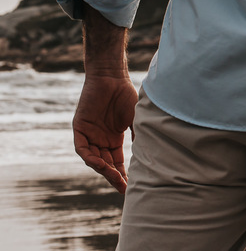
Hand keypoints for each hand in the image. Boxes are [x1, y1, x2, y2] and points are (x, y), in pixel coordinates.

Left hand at [73, 73, 137, 192]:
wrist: (112, 77)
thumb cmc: (126, 94)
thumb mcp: (135, 118)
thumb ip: (138, 135)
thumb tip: (147, 154)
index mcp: (114, 138)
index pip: (116, 162)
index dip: (122, 175)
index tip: (130, 187)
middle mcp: (101, 139)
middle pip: (106, 164)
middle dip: (114, 176)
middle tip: (124, 187)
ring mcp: (89, 135)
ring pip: (94, 159)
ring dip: (103, 169)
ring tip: (115, 178)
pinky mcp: (80, 129)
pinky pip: (83, 149)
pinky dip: (90, 158)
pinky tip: (100, 164)